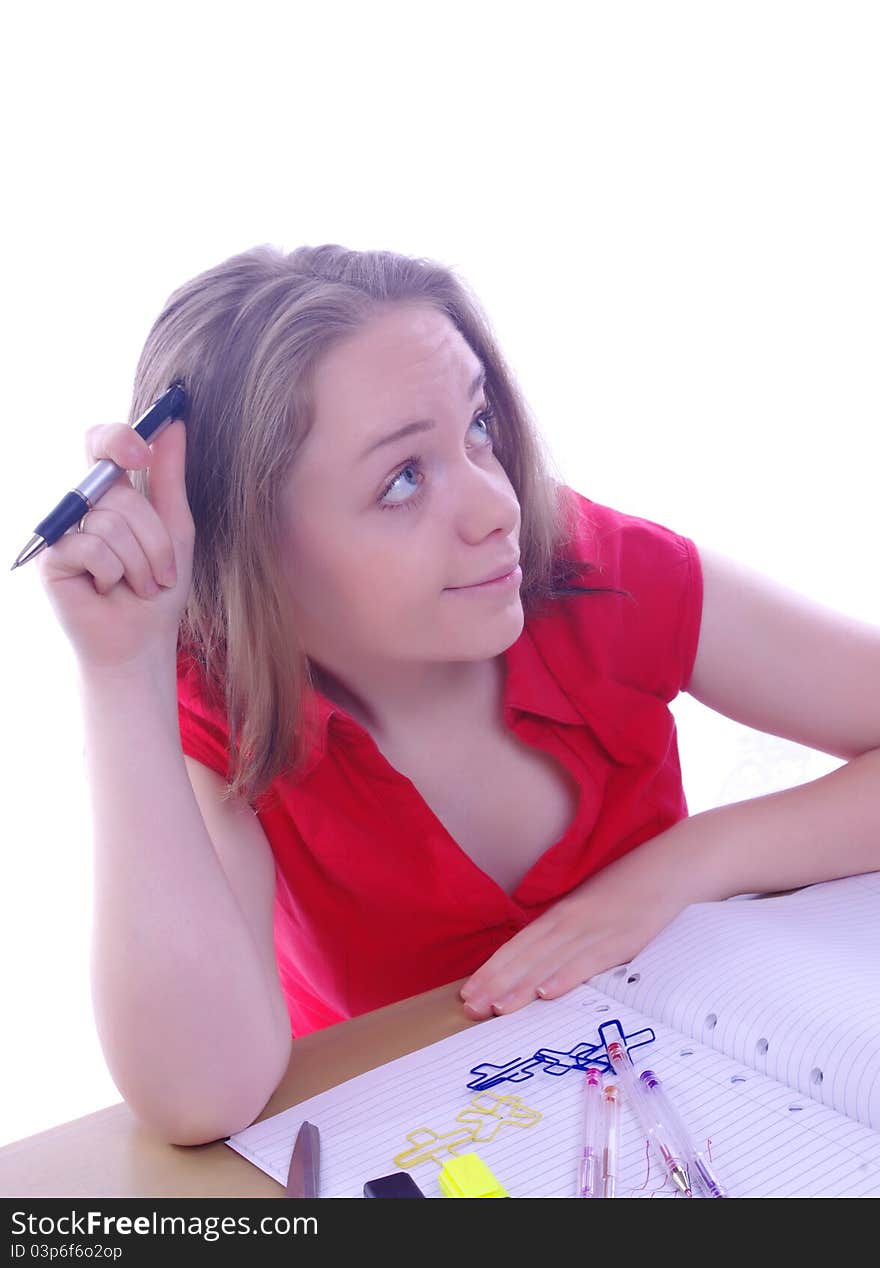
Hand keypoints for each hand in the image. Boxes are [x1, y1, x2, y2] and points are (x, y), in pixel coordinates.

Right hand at [36, 417, 193, 673]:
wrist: (141, 642)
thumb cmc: (158, 588)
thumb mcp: (176, 528)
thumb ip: (170, 476)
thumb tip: (175, 422)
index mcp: (110, 493)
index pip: (100, 443)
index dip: (117, 437)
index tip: (142, 451)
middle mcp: (81, 507)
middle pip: (117, 490)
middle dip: (154, 536)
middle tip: (162, 572)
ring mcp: (63, 530)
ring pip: (111, 522)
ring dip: (140, 563)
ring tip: (139, 586)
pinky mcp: (51, 558)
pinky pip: (92, 548)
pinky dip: (114, 575)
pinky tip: (108, 592)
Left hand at [459, 833, 699, 1019]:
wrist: (668, 867)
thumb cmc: (626, 891)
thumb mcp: (588, 908)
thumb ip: (564, 933)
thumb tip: (536, 964)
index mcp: (559, 915)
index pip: (517, 946)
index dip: (492, 970)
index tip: (467, 993)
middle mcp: (569, 921)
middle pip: (526, 956)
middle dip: (496, 983)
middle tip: (470, 1008)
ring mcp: (594, 930)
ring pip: (550, 962)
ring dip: (522, 987)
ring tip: (497, 1008)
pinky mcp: (621, 939)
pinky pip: (589, 962)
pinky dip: (566, 977)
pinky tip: (547, 993)